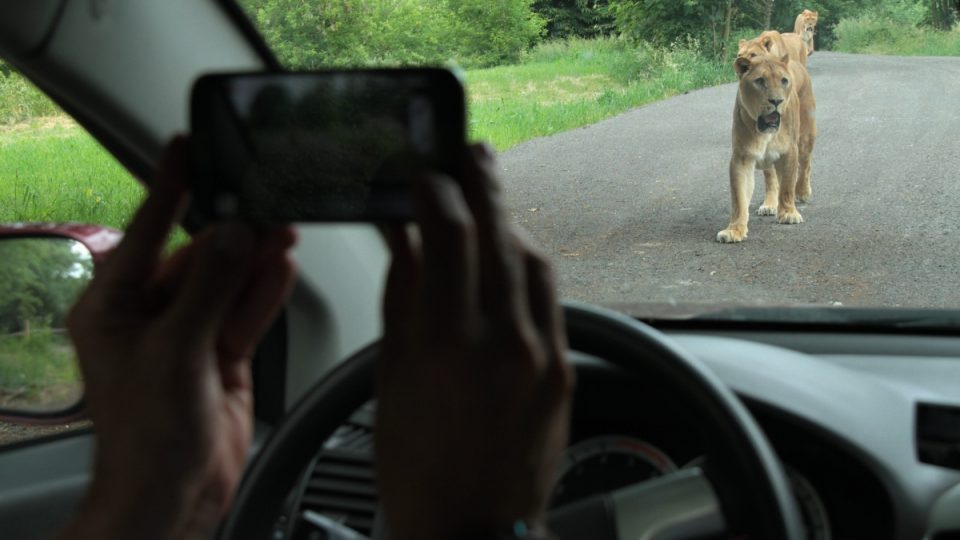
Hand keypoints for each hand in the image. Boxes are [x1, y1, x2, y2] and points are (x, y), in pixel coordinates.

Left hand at [59, 137, 296, 539]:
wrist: (173, 494)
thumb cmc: (146, 436)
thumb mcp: (174, 350)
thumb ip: (208, 288)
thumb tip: (232, 236)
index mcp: (114, 306)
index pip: (146, 232)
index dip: (168, 188)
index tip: (186, 147)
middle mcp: (151, 315)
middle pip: (197, 256)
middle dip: (232, 232)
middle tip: (264, 203)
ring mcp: (190, 335)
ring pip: (227, 281)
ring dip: (255, 258)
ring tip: (283, 228)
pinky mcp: (223, 353)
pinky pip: (246, 310)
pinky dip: (264, 290)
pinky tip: (281, 266)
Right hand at [376, 143, 572, 539]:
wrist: (472, 530)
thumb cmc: (419, 468)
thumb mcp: (392, 376)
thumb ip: (404, 297)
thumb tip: (405, 239)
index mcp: (446, 344)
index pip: (451, 234)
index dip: (439, 189)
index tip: (425, 173)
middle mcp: (502, 342)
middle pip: (501, 234)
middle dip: (485, 183)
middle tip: (472, 154)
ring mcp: (542, 355)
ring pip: (533, 261)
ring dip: (511, 223)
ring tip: (490, 203)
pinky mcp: (564, 370)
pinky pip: (550, 300)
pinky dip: (526, 268)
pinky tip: (508, 260)